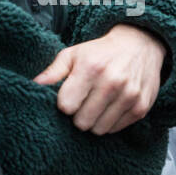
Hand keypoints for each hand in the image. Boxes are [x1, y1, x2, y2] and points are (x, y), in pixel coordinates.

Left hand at [34, 24, 167, 134]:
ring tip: (97, 105)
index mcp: (91, 68)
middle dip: (79, 116)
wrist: (140, 44)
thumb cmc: (101, 52)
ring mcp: (129, 96)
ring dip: (94, 121)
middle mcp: (112, 82)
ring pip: (98, 130)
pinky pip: (115, 129)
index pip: (66, 106)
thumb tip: (34, 85)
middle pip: (82, 122)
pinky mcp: (141, 107)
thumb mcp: (74, 54)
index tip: (70, 97)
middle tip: (83, 103)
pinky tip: (111, 106)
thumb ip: (53, 71)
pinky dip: (110, 122)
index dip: (65, 104)